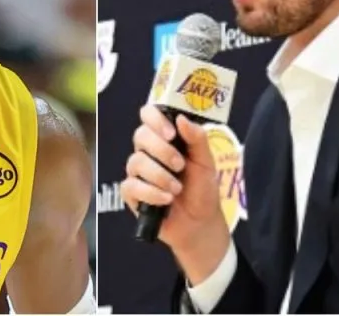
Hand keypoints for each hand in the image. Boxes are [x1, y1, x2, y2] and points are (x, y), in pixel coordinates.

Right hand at [121, 105, 230, 284]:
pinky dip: (151, 193)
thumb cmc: (202, 189)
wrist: (200, 222)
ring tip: (177, 189)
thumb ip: (197, 138)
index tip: (171, 133)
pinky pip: (131, 186)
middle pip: (140, 136)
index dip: (155, 119)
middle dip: (161, 150)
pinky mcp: (132, 193)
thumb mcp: (206, 162)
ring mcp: (138, 172)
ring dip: (160, 175)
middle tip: (180, 165)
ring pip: (136, 162)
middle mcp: (148, 152)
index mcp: (166, 139)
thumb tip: (180, 118)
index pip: (149, 115)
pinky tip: (166, 200)